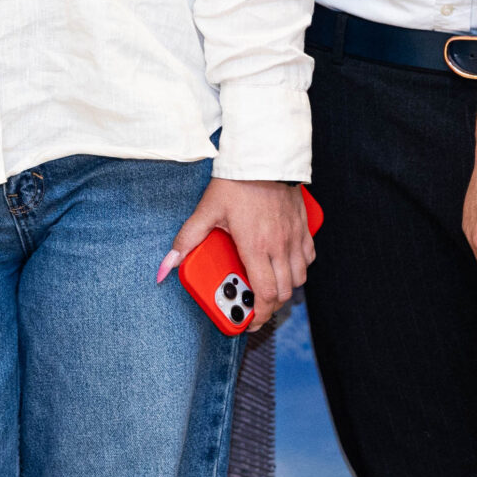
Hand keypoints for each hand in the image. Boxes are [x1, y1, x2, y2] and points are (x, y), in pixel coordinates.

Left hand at [160, 178, 313, 329]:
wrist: (264, 155)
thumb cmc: (236, 182)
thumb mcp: (207, 210)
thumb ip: (188, 239)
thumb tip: (167, 265)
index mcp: (256, 247)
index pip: (264, 294)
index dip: (258, 315)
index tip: (249, 321)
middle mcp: (279, 246)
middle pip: (283, 292)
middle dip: (270, 305)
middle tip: (255, 305)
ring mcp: (294, 237)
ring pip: (299, 278)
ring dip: (285, 288)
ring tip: (269, 286)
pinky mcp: (304, 226)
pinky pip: (309, 256)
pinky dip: (299, 267)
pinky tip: (286, 263)